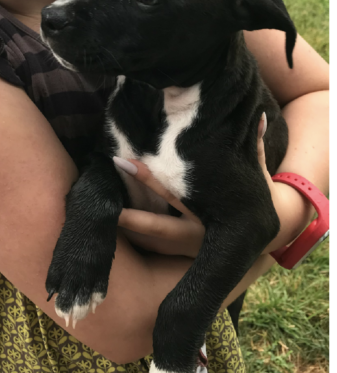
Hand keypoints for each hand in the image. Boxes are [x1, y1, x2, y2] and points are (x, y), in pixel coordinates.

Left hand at [117, 113, 270, 258]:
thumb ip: (255, 149)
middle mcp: (203, 234)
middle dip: (134, 218)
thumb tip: (261, 116)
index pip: (178, 194)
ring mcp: (191, 250)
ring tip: (102, 218)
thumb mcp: (257, 176)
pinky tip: (114, 230)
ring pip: (155, 245)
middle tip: (107, 206)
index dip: (149, 180)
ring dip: (131, 233)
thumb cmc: (256, 198)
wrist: (270, 238)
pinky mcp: (183, 256)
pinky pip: (156, 251)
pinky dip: (137, 241)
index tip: (123, 163)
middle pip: (162, 228)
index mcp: (217, 213)